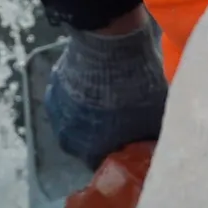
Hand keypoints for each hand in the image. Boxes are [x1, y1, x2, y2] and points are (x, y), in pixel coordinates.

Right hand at [43, 14, 168, 165]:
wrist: (109, 43)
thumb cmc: (135, 89)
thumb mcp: (154, 120)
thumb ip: (149, 139)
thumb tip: (154, 146)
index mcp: (89, 152)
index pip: (106, 164)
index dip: (122, 154)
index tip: (135, 142)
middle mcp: (67, 138)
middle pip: (88, 143)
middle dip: (104, 134)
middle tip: (125, 118)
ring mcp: (57, 110)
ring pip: (77, 120)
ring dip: (90, 114)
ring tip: (111, 96)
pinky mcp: (53, 84)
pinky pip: (70, 97)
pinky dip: (82, 93)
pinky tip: (98, 81)